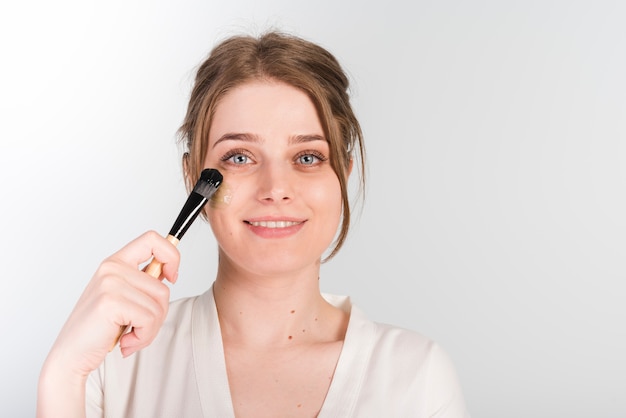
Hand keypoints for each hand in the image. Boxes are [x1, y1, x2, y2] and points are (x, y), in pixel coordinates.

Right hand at [37, 231, 179, 416]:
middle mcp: (112, 268)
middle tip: (139, 329)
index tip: (171, 277)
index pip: (152, 239)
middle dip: (159, 315)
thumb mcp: (123, 298)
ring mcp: (110, 283)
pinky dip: (143, 337)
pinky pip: (149, 320)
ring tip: (130, 336)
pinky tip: (126, 343)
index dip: (171, 256)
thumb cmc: (99, 329)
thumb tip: (169, 272)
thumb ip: (143, 283)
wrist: (71, 355)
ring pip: (160, 305)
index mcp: (115, 262)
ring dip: (150, 330)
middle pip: (164, 288)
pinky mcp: (111, 302)